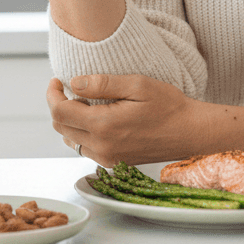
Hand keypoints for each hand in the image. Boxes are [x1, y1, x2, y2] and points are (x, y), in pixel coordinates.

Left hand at [47, 74, 201, 166]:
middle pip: (60, 127)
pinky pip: (85, 148)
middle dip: (58, 105)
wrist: (190, 132)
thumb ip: (102, 84)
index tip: (56, 80)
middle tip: (68, 88)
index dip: (52, 94)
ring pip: (70, 139)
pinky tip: (95, 118)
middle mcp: (102, 146)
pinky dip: (81, 132)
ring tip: (82, 101)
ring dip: (69, 120)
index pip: (60, 112)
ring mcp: (107, 158)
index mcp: (104, 125)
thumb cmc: (168, 105)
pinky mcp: (114, 163)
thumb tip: (74, 83)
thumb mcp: (137, 85)